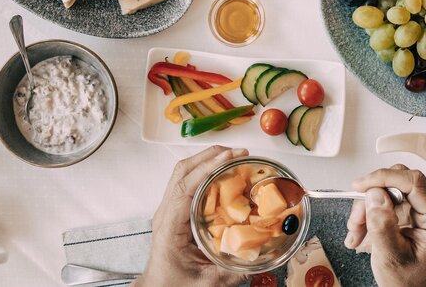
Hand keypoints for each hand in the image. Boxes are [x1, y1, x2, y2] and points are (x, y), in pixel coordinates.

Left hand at [134, 146, 248, 286]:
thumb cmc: (174, 285)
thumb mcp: (207, 283)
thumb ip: (233, 273)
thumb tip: (259, 258)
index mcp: (170, 226)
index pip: (184, 187)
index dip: (206, 169)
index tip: (228, 157)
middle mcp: (166, 212)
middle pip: (182, 171)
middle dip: (210, 155)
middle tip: (238, 152)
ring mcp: (169, 208)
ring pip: (184, 172)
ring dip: (208, 159)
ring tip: (233, 156)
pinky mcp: (176, 209)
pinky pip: (189, 182)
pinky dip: (206, 171)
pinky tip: (224, 173)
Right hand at [344, 165, 425, 286]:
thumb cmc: (411, 282)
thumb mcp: (392, 258)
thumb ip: (383, 226)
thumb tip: (375, 194)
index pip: (414, 182)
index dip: (383, 178)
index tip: (360, 186)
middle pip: (398, 183)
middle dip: (371, 200)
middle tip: (356, 223)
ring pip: (390, 189)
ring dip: (368, 209)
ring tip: (358, 233)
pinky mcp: (418, 209)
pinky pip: (391, 198)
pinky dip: (374, 212)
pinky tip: (365, 231)